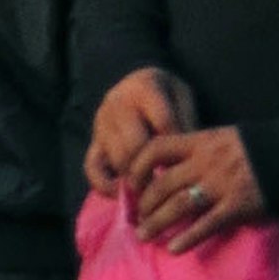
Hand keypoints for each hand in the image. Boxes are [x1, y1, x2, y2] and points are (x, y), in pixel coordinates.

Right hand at [84, 69, 192, 191]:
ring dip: (136, 178)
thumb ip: (185, 120)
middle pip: (137, 143)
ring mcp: (102, 123)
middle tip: (168, 182)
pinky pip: (93, 169)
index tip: (185, 160)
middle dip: (154, 166)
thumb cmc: (165, 96)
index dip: (177, 144)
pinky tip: (124, 193)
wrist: (136, 87)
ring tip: (153, 188)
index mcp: (144, 86)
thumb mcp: (180, 96)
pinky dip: (106, 186)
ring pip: (119, 158)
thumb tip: (186, 156)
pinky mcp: (93, 143)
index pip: (163, 121)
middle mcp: (118, 102)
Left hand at [126, 122, 268, 249]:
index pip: (157, 148)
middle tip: (137, 219)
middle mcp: (207, 161)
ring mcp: (221, 184)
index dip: (138, 167)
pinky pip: (206, 225)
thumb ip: (195, 149)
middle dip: (144, 205)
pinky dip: (187, 238)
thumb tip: (162, 167)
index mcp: (201, 141)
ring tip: (144, 236)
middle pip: (163, 184)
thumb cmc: (252, 147)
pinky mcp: (237, 206)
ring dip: (156, 224)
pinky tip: (173, 248)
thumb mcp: (221, 137)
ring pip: (178, 205)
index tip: (131, 184)